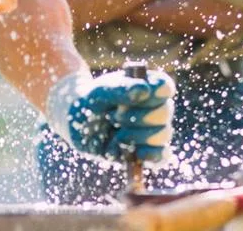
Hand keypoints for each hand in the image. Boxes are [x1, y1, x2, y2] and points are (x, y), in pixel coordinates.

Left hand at [45, 68, 174, 164]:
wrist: (77, 123)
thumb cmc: (90, 101)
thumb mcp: (100, 92)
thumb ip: (119, 88)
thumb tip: (145, 90)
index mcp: (145, 85)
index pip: (164, 86)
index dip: (157, 92)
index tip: (141, 94)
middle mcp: (153, 107)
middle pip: (164, 112)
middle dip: (138, 117)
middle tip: (113, 116)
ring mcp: (151, 130)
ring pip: (162, 134)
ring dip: (137, 136)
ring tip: (116, 135)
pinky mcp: (146, 150)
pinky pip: (161, 156)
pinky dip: (150, 156)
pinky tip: (137, 154)